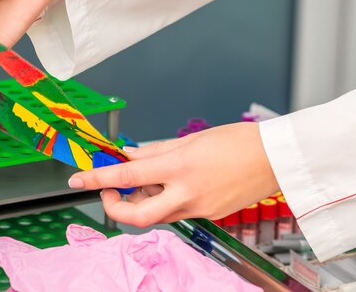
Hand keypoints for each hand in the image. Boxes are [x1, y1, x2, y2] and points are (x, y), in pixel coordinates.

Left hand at [68, 122, 279, 226]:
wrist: (275, 159)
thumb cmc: (239, 142)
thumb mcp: (191, 139)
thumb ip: (155, 150)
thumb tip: (130, 154)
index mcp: (180, 167)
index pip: (128, 175)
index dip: (98, 178)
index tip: (80, 178)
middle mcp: (187, 193)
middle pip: (137, 216)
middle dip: (114, 206)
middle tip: (111, 189)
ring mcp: (199, 208)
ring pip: (157, 215)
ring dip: (142, 200)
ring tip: (149, 179)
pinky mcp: (209, 215)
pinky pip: (177, 213)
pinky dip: (165, 201)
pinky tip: (172, 184)